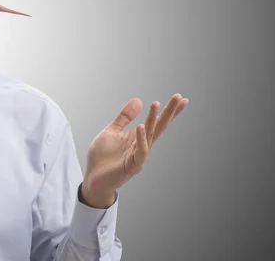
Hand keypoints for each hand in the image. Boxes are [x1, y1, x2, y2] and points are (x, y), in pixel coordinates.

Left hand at [81, 94, 188, 208]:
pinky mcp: (132, 166)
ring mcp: (139, 156)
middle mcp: (142, 146)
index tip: (181, 98)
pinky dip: (141, 139)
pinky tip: (141, 126)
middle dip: (169, 112)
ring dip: (153, 120)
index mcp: (138, 137)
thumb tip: (138, 100)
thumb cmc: (103, 157)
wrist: (93, 178)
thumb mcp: (112, 131)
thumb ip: (124, 117)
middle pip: (159, 126)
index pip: (157, 122)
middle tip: (179, 97)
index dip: (169, 111)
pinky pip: (140, 151)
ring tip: (156, 103)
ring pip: (150, 136)